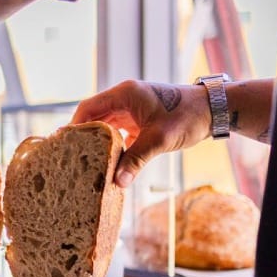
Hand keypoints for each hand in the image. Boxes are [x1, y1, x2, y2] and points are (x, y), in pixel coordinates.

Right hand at [71, 79, 210, 186]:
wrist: (214, 111)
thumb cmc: (187, 117)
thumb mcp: (159, 139)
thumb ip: (136, 159)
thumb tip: (118, 182)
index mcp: (125, 94)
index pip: (89, 108)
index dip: (74, 125)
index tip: (62, 144)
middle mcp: (124, 98)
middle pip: (93, 116)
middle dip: (82, 136)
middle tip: (67, 156)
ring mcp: (131, 108)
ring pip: (105, 125)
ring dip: (96, 142)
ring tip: (82, 160)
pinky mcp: (139, 119)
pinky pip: (117, 131)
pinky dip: (111, 145)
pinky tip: (106, 162)